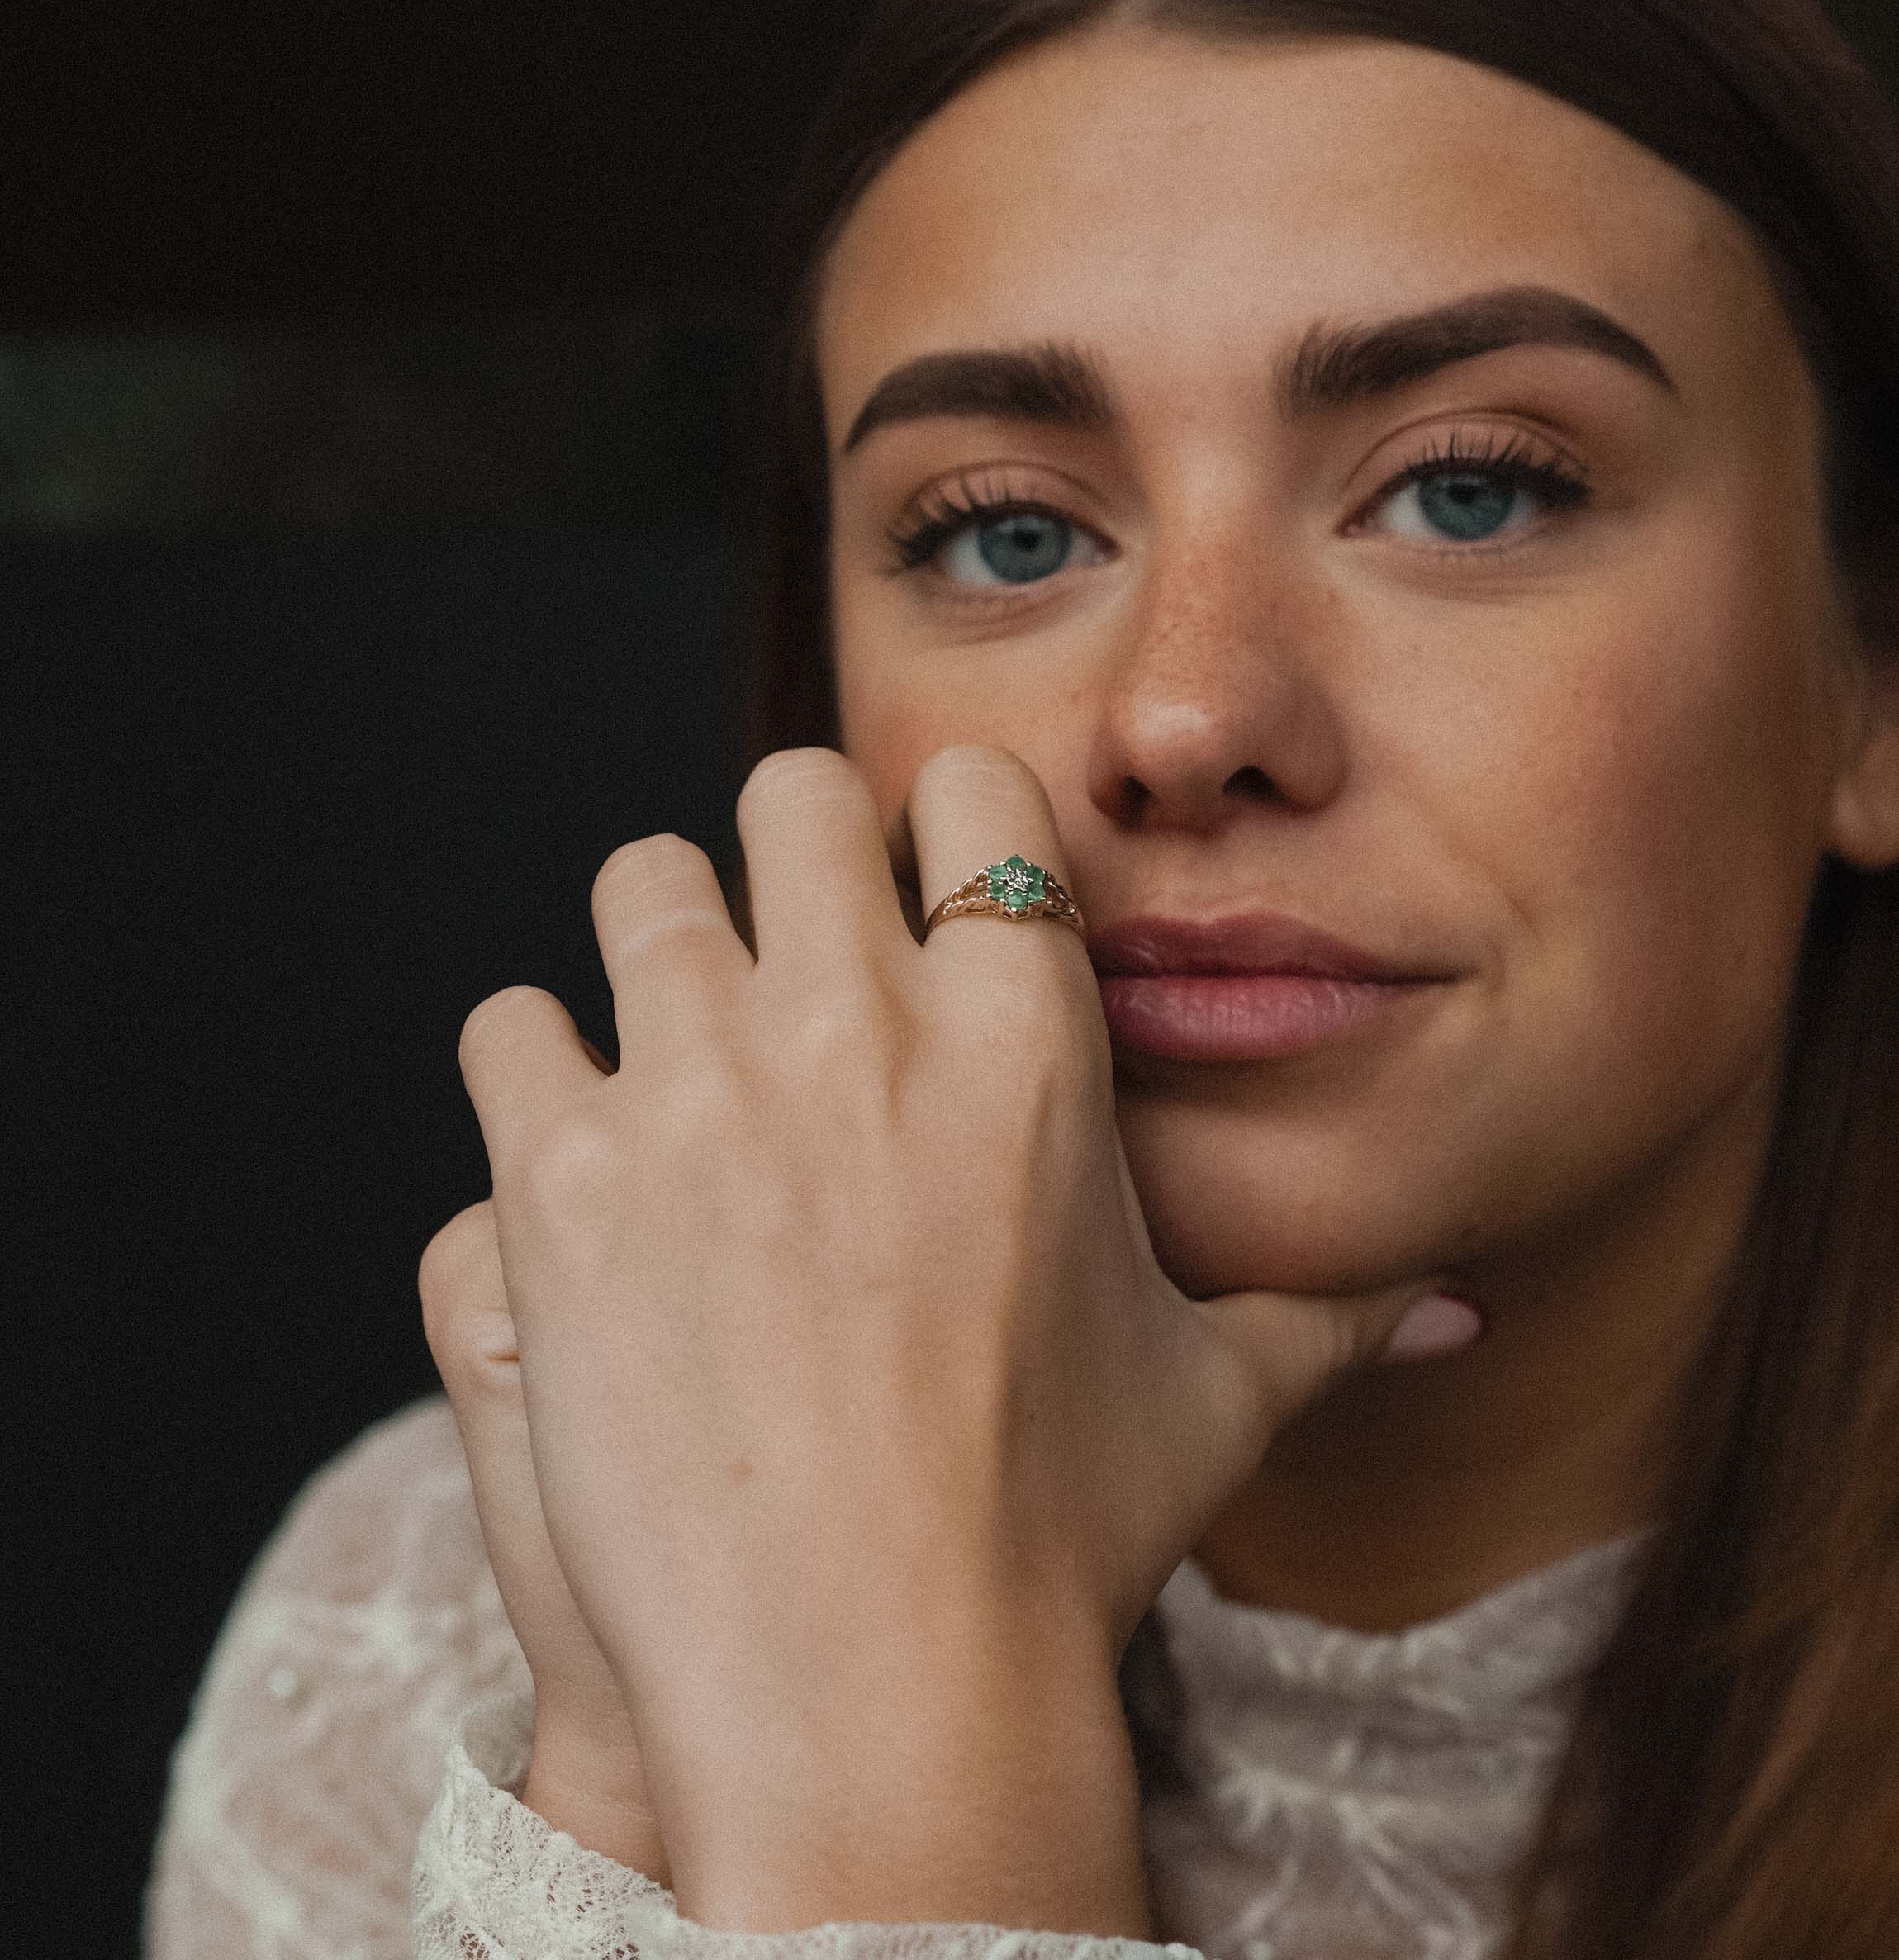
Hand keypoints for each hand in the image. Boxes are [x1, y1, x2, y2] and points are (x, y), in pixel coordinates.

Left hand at [457, 743, 1464, 1929]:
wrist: (875, 1691)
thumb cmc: (1056, 1542)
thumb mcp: (1215, 1403)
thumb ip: (1330, 1314)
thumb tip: (1456, 1301)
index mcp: (1029, 1036)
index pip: (974, 790)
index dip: (942, 828)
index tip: (922, 896)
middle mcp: (864, 1022)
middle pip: (792, 796)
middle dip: (789, 858)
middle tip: (788, 961)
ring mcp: (703, 1087)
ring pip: (643, 881)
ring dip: (661, 944)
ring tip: (679, 1047)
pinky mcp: (566, 1177)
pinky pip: (510, 1026)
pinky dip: (539, 1070)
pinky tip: (581, 1152)